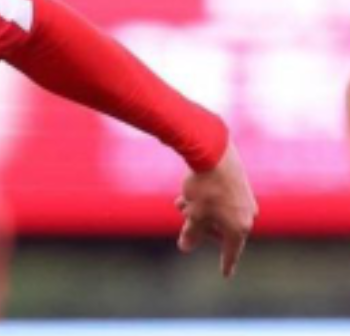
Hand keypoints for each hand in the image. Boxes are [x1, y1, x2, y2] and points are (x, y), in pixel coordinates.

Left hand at [176, 141, 257, 277]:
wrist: (215, 152)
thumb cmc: (204, 187)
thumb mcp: (193, 214)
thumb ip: (191, 233)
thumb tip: (185, 248)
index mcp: (239, 227)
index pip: (231, 251)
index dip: (226, 263)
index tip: (226, 275)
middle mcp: (247, 214)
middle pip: (221, 229)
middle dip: (201, 226)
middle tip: (184, 218)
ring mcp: (246, 199)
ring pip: (218, 212)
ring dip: (199, 211)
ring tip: (180, 203)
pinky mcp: (240, 184)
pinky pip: (222, 200)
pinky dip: (206, 200)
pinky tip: (187, 193)